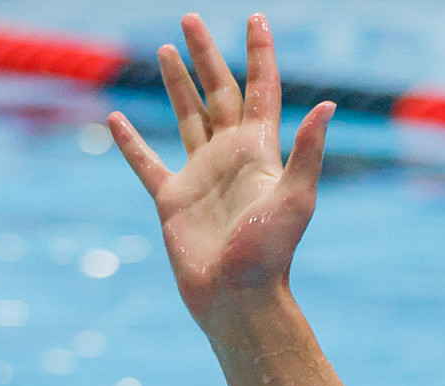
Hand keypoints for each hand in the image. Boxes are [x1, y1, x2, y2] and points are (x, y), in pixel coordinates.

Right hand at [106, 14, 331, 330]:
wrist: (238, 298)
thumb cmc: (270, 253)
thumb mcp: (295, 198)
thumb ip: (309, 151)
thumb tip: (328, 104)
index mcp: (260, 151)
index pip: (261, 89)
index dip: (259, 53)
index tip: (256, 18)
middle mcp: (231, 156)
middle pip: (218, 92)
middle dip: (206, 55)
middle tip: (189, 18)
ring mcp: (201, 175)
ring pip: (186, 117)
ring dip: (176, 84)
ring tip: (165, 50)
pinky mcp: (172, 199)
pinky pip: (147, 163)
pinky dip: (131, 142)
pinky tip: (117, 119)